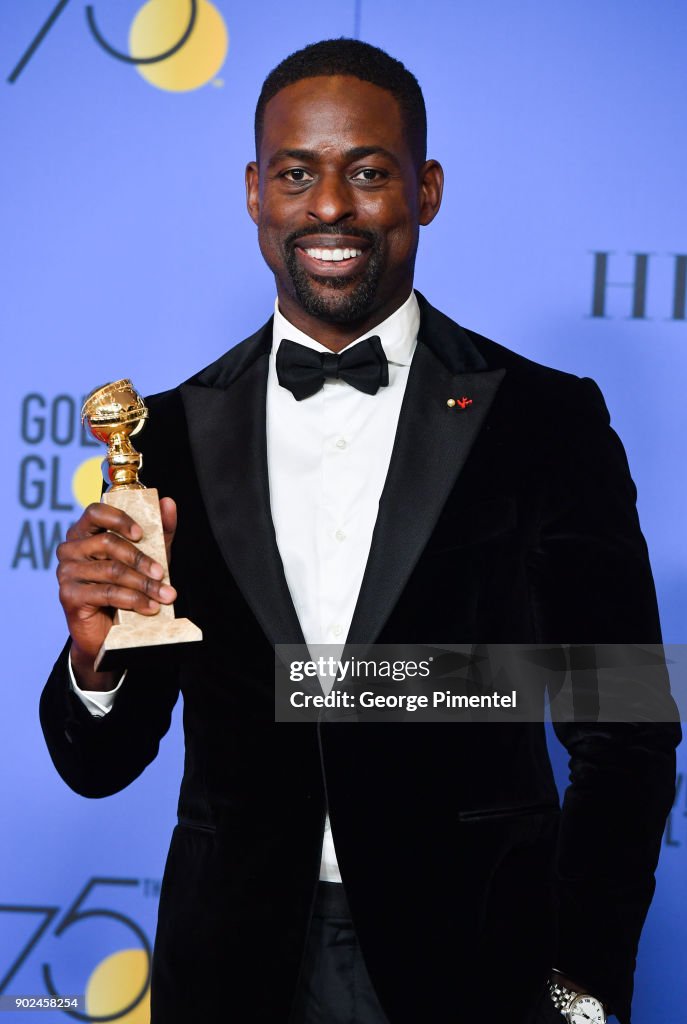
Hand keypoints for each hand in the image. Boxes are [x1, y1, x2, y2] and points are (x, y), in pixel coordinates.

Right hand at [57, 497, 176, 688]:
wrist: (108, 632)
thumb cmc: (127, 588)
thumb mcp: (148, 558)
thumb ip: (159, 531)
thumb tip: (168, 502)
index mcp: (84, 533)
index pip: (95, 512)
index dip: (118, 519)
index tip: (141, 533)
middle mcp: (70, 549)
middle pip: (107, 543)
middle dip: (141, 559)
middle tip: (163, 574)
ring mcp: (66, 572)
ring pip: (111, 571)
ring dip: (143, 584)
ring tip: (165, 595)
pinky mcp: (69, 595)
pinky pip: (106, 592)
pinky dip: (133, 600)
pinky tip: (150, 607)